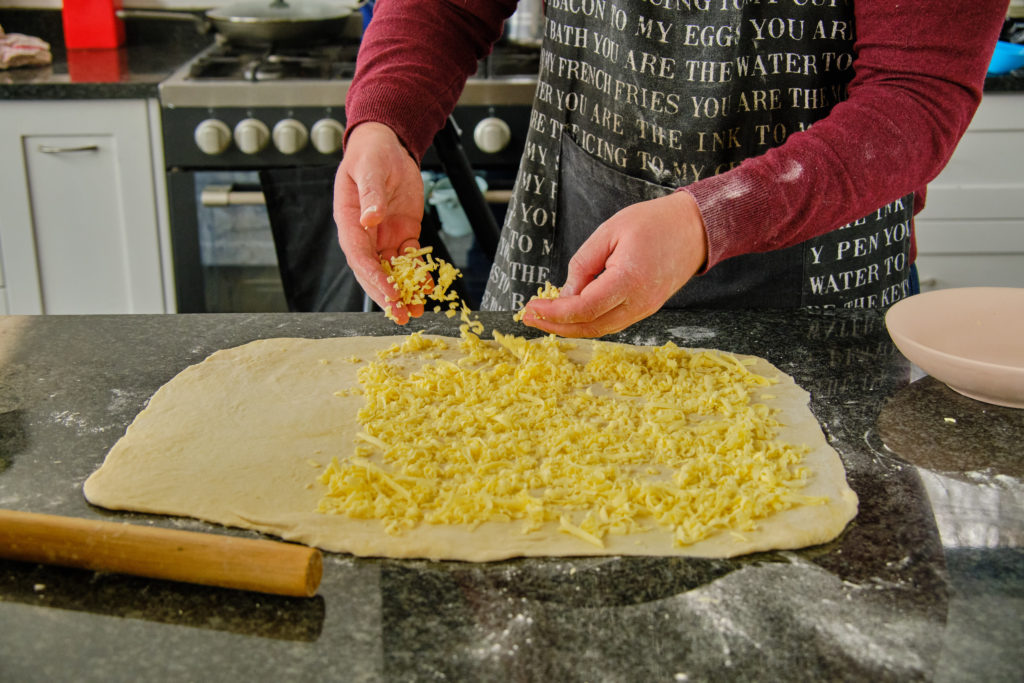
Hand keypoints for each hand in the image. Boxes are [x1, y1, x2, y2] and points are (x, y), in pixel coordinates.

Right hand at [334, 122, 425, 322]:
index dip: (373, 277)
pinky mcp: (403, 234)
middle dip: (386, 295)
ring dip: (403, 291)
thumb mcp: (369, 169)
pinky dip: (419, 274)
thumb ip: (370, 195)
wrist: (387, 146)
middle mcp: (365, 235)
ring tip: (414, 312)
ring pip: (392, 271)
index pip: (359, 256)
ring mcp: (384, 237)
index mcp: (350, 222)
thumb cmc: (371, 154)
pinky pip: (410, 259)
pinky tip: (428, 288)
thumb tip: (369, 218)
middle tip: (400, 315)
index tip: (388, 293)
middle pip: (373, 272)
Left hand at [521, 191, 707, 336]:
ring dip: (570, 327)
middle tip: (529, 316)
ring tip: (544, 317)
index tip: (531, 306)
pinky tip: (570, 313)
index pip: (583, 309)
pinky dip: (588, 322)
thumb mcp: (609, 232)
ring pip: (601, 329)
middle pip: (590, 327)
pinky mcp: (646, 308)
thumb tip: (565, 294)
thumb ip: (584, 264)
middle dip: (555, 325)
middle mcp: (639, 302)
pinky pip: (612, 322)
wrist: (695, 228)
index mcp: (628, 280)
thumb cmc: (654, 222)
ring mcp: (645, 309)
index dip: (554, 312)